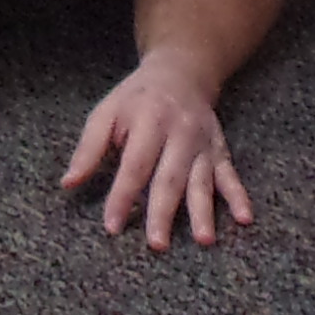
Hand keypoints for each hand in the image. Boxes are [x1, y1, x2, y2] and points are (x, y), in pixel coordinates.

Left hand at [59, 56, 249, 251]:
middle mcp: (179, 133)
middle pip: (170, 177)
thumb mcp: (107, 111)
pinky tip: (245, 218)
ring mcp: (202, 143)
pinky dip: (239, 196)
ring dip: (204, 211)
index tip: (112, 226)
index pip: (135, 164)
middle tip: (157, 244)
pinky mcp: (218, 150)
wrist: (182, 70)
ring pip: (201, 181)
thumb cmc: (137, 98)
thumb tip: (68, 183)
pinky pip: (230, 175)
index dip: (123, 195)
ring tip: (203, 239)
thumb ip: (89, 148)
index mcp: (149, 121)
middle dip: (163, 212)